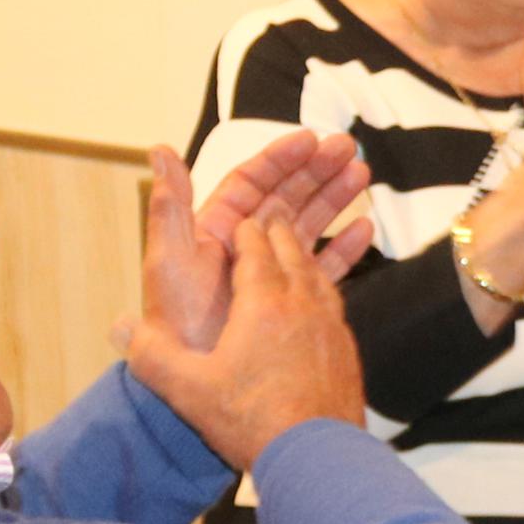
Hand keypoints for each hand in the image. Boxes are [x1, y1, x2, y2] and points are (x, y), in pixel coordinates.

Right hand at [123, 213, 368, 469]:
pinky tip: (317, 302)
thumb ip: (152, 356)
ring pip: (316, 275)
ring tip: (294, 250)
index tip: (239, 221)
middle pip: (291, 251)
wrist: (317, 457)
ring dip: (302, 256)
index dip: (244, 232)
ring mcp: (330, 325)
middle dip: (276, 232)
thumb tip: (120, 329)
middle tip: (270, 218)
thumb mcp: (188, 390)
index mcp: (262, 303)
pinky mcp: (346, 350)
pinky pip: (335, 304)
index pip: (254, 248)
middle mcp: (301, 303)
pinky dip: (322, 290)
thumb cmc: (252, 422)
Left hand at [167, 133, 374, 326]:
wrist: (200, 383)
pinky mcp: (291, 303)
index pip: (251, 184)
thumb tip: (158, 149)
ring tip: (363, 176)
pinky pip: (322, 268)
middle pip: (286, 198)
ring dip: (335, 199)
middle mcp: (244, 249)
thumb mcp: (170, 260)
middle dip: (317, 171)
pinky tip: (365, 229)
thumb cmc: (178, 324)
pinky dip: (344, 248)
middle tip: (349, 150)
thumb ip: (169, 205)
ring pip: (307, 226)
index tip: (310, 140)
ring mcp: (270, 275)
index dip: (280, 159)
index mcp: (215, 231)